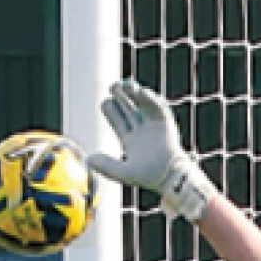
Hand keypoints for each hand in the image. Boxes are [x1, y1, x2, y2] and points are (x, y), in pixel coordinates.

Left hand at [87, 80, 215, 221]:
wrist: (172, 176)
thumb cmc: (149, 176)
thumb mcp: (124, 173)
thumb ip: (106, 166)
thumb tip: (88, 159)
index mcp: (130, 139)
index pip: (118, 119)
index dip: (111, 109)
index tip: (105, 102)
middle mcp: (141, 129)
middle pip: (128, 107)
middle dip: (121, 96)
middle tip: (112, 86)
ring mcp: (153, 124)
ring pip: (142, 103)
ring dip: (133, 93)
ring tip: (124, 84)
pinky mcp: (165, 122)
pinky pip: (157, 106)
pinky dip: (150, 98)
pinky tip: (140, 92)